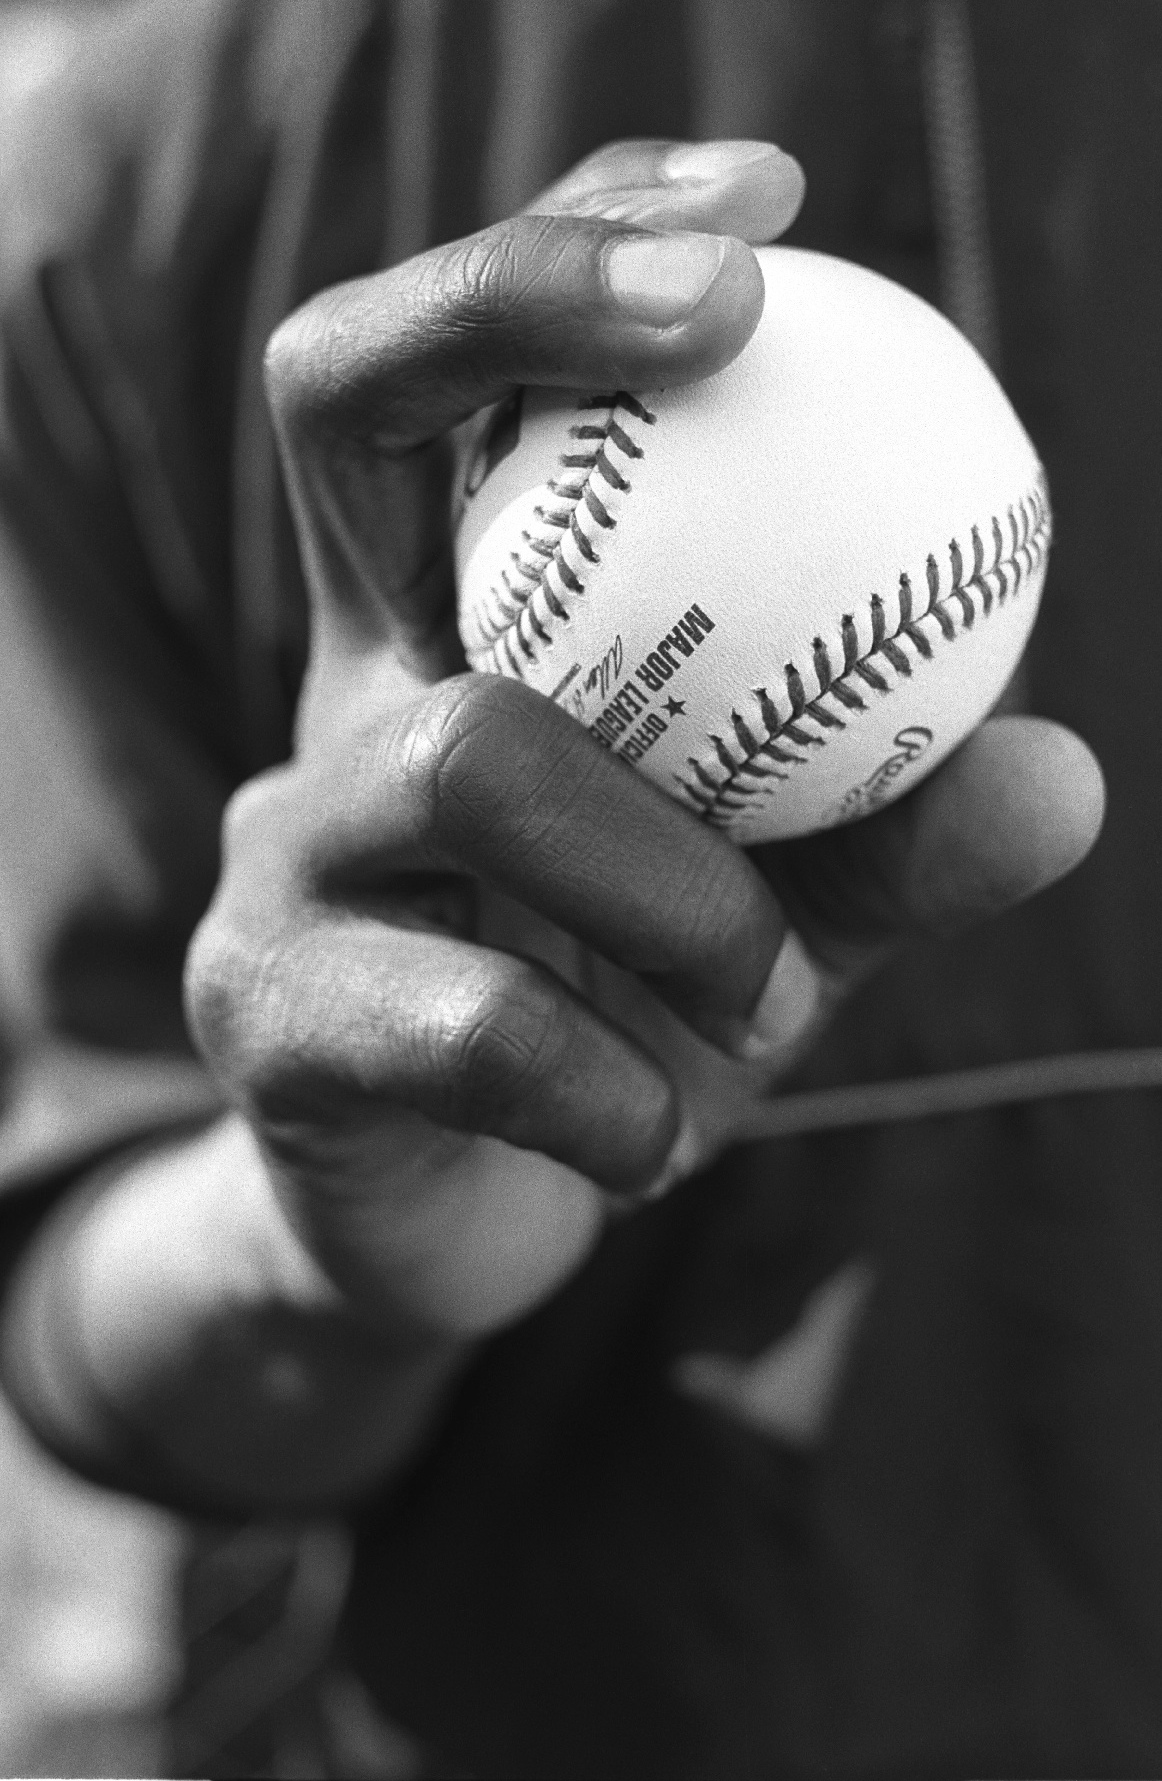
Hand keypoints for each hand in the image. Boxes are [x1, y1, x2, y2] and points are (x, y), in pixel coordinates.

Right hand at [185, 139, 1102, 1350]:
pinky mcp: (264, 1014)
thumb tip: (1060, 772)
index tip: (765, 210)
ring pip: (469, 761)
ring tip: (760, 999)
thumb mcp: (765, 918)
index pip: (463, 372)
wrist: (441, 1217)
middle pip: (341, 401)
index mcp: (453, 634)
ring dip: (679, 878)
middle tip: (728, 318)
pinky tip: (652, 1144)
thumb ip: (888, 841)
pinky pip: (466, 1021)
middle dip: (514, 302)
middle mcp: (343, 692)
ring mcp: (279, 847)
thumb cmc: (609, 1022)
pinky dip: (614, 1085)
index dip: (573, 245)